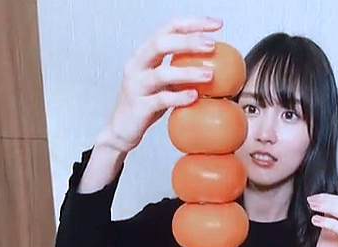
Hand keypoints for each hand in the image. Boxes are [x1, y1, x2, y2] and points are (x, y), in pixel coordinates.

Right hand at [102, 16, 222, 151]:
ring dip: (188, 72)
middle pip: (162, 43)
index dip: (192, 24)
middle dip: (189, 41)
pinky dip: (179, 97)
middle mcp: (137, 65)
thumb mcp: (163, 85)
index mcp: (144, 55)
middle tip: (212, 45)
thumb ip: (180, 72)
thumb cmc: (144, 107)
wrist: (121, 131)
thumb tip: (212, 66)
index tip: (216, 25)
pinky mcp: (139, 107)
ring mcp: (136, 86)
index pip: (168, 29)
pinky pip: (161, 100)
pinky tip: (194, 97)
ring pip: (162, 73)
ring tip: (209, 75)